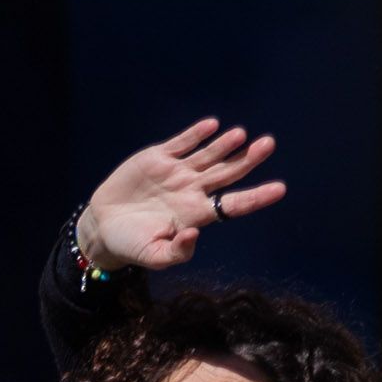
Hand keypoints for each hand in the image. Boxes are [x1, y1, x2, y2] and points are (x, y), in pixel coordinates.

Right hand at [82, 119, 287, 271]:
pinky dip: (196, 134)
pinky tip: (211, 126)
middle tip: (268, 144)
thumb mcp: (154, 256)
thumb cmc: (131, 245)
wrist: (102, 226)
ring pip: (208, 155)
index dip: (256, 196)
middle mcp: (192, 190)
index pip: (233, 204)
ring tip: (241, 135)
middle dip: (248, 159)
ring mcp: (177, 172)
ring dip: (225, 144)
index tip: (279, 189)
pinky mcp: (158, 157)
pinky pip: (181, 143)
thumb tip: (194, 234)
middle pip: (227, 173)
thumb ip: (176, 252)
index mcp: (196, 214)